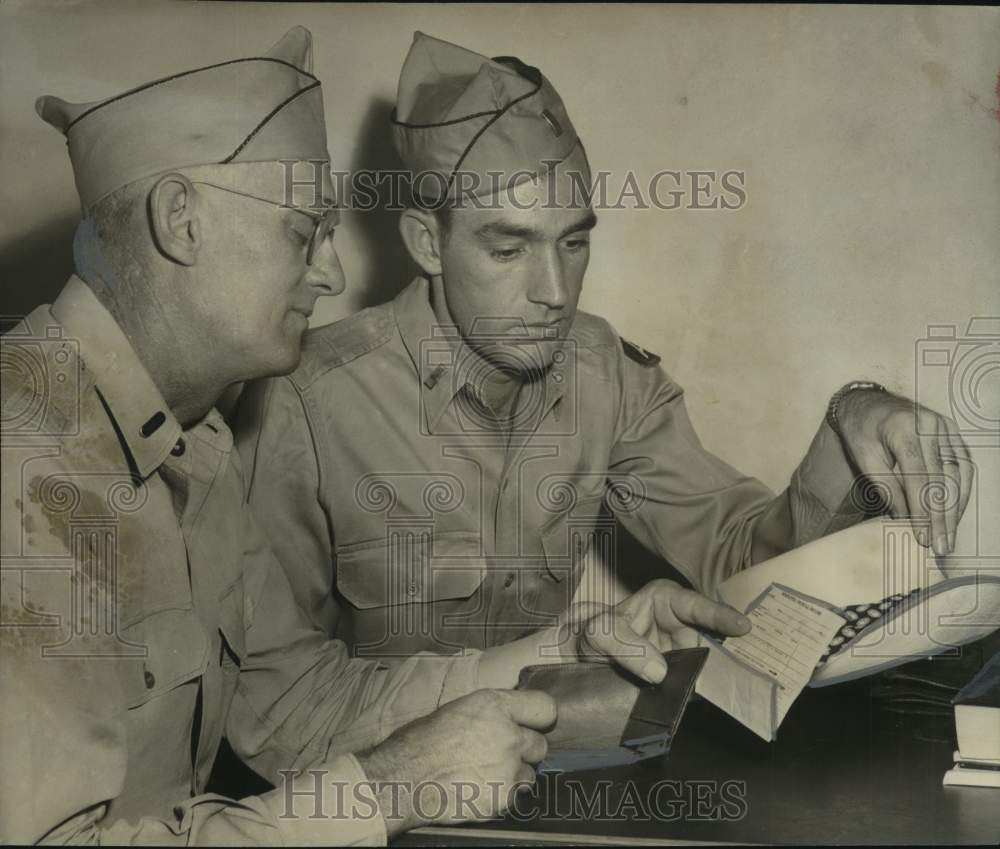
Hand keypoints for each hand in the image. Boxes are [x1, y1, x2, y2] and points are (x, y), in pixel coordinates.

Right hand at [355, 688, 555, 835]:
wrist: (403, 779)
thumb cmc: (419, 742)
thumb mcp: (456, 711)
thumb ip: (488, 714)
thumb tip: (504, 718)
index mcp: (494, 705)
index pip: (544, 707)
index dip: (538, 718)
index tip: (533, 724)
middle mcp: (508, 734)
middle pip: (540, 744)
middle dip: (524, 750)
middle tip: (501, 754)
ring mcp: (508, 768)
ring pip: (530, 774)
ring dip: (515, 775)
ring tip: (487, 775)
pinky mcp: (503, 797)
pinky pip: (514, 796)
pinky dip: (501, 795)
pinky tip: (479, 790)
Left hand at [556, 579, 750, 683]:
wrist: (580, 663)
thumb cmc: (591, 636)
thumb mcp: (598, 633)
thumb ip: (624, 645)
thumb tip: (660, 671)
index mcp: (666, 600)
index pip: (697, 605)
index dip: (720, 615)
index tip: (742, 626)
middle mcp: (683, 624)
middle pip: (717, 635)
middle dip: (738, 645)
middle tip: (762, 657)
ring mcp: (688, 653)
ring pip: (715, 662)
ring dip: (731, 673)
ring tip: (754, 682)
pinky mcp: (687, 679)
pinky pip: (706, 685)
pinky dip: (717, 693)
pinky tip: (733, 700)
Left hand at [836, 389, 972, 555]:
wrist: (866, 403)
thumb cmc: (861, 431)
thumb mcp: (863, 458)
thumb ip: (885, 486)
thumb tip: (906, 519)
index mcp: (903, 429)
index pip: (919, 477)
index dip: (923, 511)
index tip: (923, 538)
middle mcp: (930, 424)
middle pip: (942, 479)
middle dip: (942, 517)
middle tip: (941, 546)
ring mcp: (945, 426)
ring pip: (958, 474)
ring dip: (956, 508)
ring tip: (949, 536)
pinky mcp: (951, 431)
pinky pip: (963, 464)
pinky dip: (961, 491)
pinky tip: (955, 513)